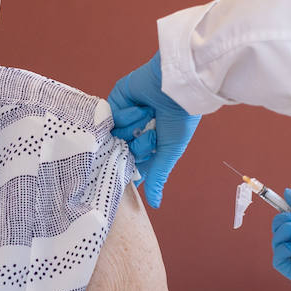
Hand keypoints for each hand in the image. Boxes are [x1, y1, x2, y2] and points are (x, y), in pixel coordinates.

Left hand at [107, 52, 200, 207]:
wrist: (177, 86)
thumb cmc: (180, 119)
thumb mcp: (169, 152)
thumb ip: (157, 176)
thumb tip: (155, 203)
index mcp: (150, 144)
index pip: (132, 163)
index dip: (131, 166)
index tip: (131, 171)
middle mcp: (135, 132)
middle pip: (120, 152)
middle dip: (134, 146)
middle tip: (149, 136)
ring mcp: (124, 117)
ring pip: (114, 136)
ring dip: (133, 128)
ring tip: (149, 116)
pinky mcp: (116, 101)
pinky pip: (109, 117)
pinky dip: (126, 115)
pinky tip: (141, 107)